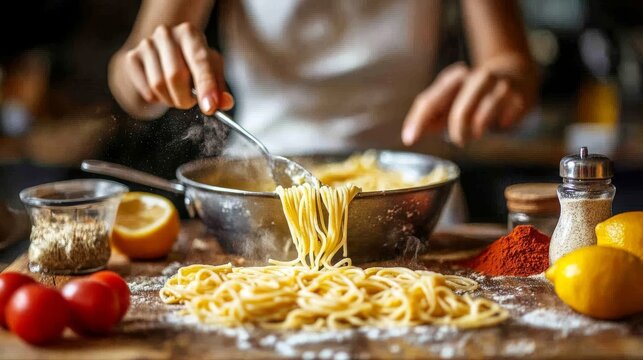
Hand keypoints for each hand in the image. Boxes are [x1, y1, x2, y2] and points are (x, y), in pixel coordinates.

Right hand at [123, 22, 232, 114]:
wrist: (167, 49)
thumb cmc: (194, 60)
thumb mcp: (211, 68)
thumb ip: (219, 87)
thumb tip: (224, 104)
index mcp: (190, 33)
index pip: (200, 62)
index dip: (205, 87)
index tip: (210, 108)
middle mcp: (166, 34)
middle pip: (175, 76)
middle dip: (186, 98)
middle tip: (191, 103)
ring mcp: (146, 44)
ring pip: (158, 85)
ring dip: (172, 100)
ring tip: (178, 93)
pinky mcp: (132, 57)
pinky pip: (146, 91)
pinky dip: (158, 99)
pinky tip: (164, 90)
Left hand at [401, 62, 527, 146]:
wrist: (516, 73)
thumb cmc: (475, 94)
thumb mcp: (451, 102)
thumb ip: (431, 118)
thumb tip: (410, 135)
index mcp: (454, 79)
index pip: (430, 101)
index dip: (418, 121)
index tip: (409, 139)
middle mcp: (475, 78)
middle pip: (459, 111)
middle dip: (457, 131)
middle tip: (459, 141)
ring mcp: (499, 85)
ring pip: (484, 116)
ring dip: (478, 130)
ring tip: (477, 132)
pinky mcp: (519, 96)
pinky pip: (506, 119)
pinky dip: (502, 125)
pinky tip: (501, 122)